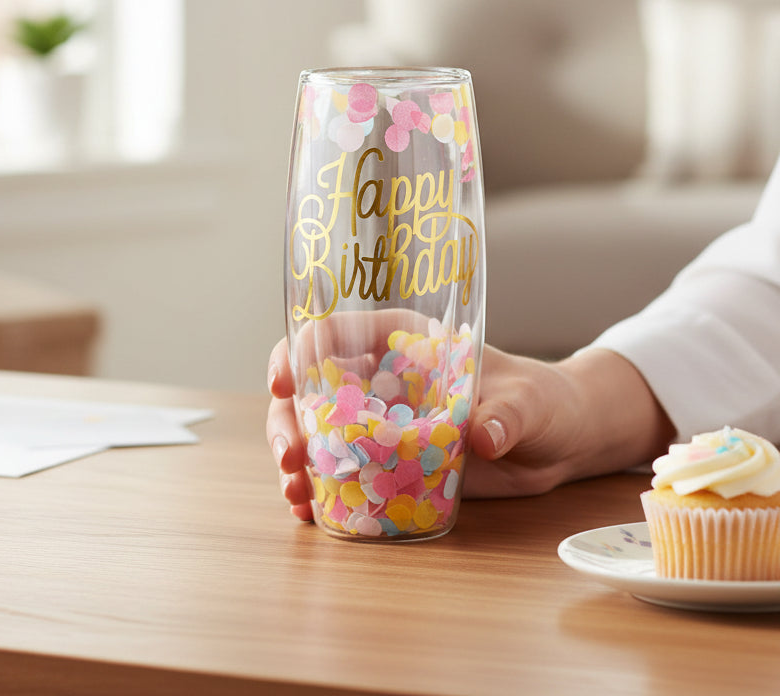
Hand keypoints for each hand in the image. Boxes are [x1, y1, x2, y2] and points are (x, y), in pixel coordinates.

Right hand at [267, 332, 673, 515]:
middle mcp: (379, 378)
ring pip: (315, 431)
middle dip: (286, 418)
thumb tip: (484, 437)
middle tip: (290, 455)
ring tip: (294, 491)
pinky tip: (308, 510)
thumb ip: (505, 414)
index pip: (335, 332)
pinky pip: (340, 472)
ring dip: (295, 458)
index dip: (299, 350)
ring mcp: (379, 423)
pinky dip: (318, 489)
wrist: (557, 441)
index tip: (285, 381)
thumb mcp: (526, 401)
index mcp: (402, 341)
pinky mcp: (388, 464)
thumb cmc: (542, 399)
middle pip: (309, 387)